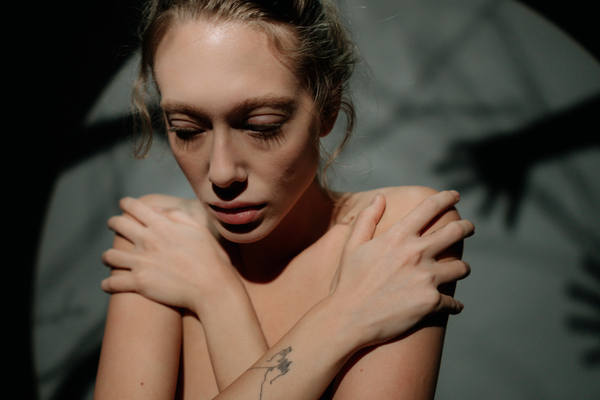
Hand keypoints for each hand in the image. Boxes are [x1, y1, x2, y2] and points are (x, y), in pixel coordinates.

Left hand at [101, 197, 239, 314]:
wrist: (212, 287)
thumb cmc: (211, 258)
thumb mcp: (199, 229)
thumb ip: (176, 215)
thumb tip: (156, 209)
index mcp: (162, 225)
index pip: (134, 207)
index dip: (126, 203)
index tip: (123, 204)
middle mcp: (148, 240)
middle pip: (118, 225)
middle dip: (113, 223)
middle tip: (114, 225)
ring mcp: (141, 262)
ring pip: (110, 255)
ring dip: (108, 256)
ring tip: (109, 258)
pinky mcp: (139, 283)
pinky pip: (113, 283)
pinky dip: (107, 284)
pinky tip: (107, 285)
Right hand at [329, 191, 472, 346]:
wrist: (348, 318)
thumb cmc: (348, 282)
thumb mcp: (352, 246)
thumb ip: (367, 219)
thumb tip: (380, 198)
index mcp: (398, 236)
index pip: (430, 207)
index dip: (446, 198)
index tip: (455, 196)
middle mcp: (416, 253)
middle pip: (455, 232)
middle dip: (467, 227)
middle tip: (469, 228)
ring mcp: (426, 278)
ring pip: (461, 268)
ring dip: (462, 268)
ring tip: (460, 269)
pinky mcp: (431, 302)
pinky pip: (454, 302)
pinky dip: (454, 304)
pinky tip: (453, 306)